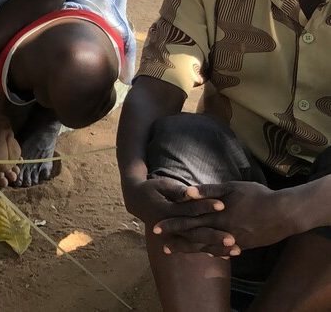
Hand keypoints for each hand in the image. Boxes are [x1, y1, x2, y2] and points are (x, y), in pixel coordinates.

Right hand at [122, 177, 233, 255]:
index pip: (189, 209)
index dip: (205, 206)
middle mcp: (170, 227)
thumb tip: (190, 192)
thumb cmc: (153, 189)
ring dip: (216, 248)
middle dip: (214, 236)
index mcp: (166, 211)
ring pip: (197, 244)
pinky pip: (196, 247)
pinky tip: (228, 256)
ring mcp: (174, 234)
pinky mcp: (179, 238)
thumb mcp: (162, 185)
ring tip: (237, 250)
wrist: (137, 200)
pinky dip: (212, 251)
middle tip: (233, 239)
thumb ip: (178, 191)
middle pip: (194, 233)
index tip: (222, 205)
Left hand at [154, 181, 292, 253]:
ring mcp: (232, 240)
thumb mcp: (231, 187)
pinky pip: (224, 251)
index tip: (156, 228)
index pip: (188, 220)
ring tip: (177, 251)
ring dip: (191, 249)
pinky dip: (213, 253)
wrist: (284, 213)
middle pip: (194, 237)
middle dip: (177, 240)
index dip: (172, 224)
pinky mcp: (243, 245)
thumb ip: (208, 190)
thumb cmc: (257, 196)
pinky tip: (206, 254)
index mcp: (215, 214)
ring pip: (207, 247)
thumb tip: (186, 192)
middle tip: (162, 244)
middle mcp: (221, 229)